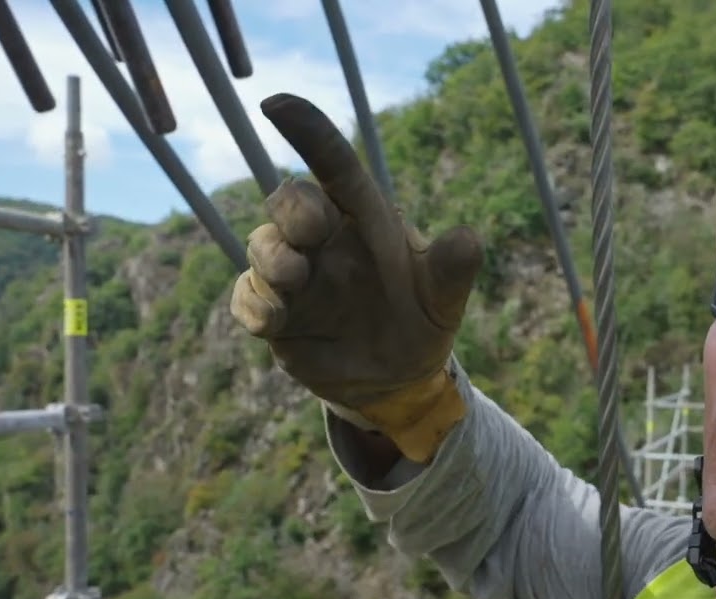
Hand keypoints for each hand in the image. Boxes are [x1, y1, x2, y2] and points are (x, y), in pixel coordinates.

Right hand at [229, 93, 482, 462]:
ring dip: (272, 258)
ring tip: (295, 279)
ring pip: (262, 246)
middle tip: (312, 232)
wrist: (400, 377)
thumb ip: (452, 270)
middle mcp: (324, 239)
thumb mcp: (444, 298)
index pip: (334, 164)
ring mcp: (296, 276)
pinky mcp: (276, 315)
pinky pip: (247, 299)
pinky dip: (254, 305)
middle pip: (289, 201)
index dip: (307, 131)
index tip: (275, 103)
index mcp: (364, 218)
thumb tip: (468, 240)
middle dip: (292, 209)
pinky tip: (273, 320)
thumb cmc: (422, 318)